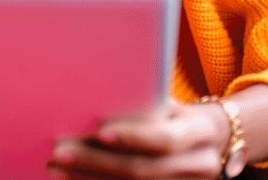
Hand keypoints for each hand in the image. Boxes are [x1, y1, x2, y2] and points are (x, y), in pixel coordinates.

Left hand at [49, 98, 229, 178]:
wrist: (211, 140)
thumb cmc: (177, 113)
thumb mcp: (170, 103)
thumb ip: (145, 102)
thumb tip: (96, 96)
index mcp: (200, 132)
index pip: (165, 139)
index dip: (132, 137)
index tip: (97, 130)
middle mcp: (200, 165)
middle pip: (144, 170)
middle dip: (96, 162)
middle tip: (59, 152)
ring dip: (89, 178)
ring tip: (56, 167)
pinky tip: (73, 178)